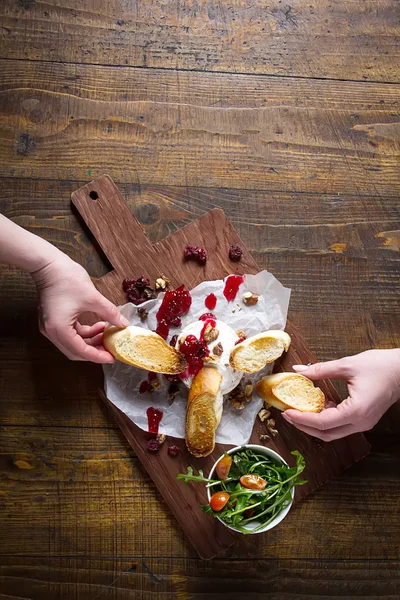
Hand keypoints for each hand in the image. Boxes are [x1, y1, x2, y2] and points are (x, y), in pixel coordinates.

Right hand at [31, 256, 128, 362]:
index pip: (81, 351)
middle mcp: (52, 332)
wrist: (48, 264)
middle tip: (111, 349)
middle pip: (75, 352)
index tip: (112, 357)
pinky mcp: (53, 321)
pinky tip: (98, 326)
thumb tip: (123, 324)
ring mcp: (50, 327)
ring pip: (73, 343)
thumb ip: (109, 313)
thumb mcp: (93, 297)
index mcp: (59, 328)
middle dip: (95, 351)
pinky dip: (84, 333)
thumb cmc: (66, 278)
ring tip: (107, 333)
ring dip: (91, 341)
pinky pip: (70, 334)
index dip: (98, 356)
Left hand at [282, 349, 399, 440]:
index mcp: (356, 411)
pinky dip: (326, 419)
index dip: (302, 419)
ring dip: (314, 424)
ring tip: (298, 410)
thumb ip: (320, 370)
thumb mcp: (347, 365)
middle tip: (287, 415)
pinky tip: (318, 405)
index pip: (323, 423)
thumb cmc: (380, 366)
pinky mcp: (364, 420)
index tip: (287, 412)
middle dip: (304, 426)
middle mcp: (360, 423)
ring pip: (333, 433)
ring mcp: (363, 423)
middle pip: (326, 434)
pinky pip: (341, 426)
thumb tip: (299, 370)